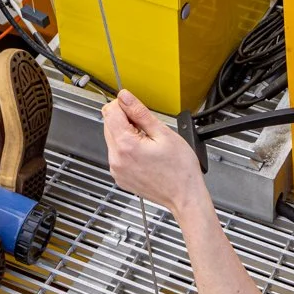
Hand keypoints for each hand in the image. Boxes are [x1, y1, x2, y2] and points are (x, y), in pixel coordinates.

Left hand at [101, 91, 208, 213]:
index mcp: (126, 145)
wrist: (184, 196)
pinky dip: (127, 150)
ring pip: (112, 139)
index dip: (124, 105)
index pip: (110, 111)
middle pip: (109, 124)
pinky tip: (144, 154)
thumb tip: (125, 97)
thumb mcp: (164, 133)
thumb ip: (140, 112)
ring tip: (148, 143)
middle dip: (126, 120)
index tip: (137, 109)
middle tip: (147, 129)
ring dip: (126, 135)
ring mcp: (116, 170)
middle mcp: (116, 159)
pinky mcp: (119, 177)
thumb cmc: (180, 169)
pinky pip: (117, 154)